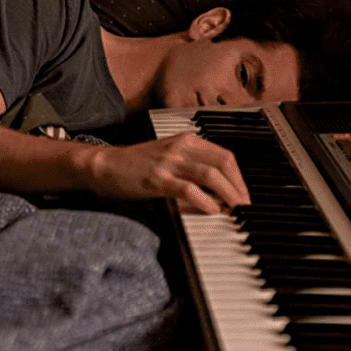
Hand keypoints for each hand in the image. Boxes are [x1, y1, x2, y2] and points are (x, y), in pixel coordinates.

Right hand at [84, 133, 249, 213]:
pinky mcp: (157, 179)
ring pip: (211, 175)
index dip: (240, 177)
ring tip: (235, 210)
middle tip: (245, 206)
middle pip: (224, 163)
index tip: (244, 195)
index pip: (225, 155)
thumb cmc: (135, 165)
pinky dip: (205, 201)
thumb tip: (219, 188)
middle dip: (239, 186)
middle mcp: (181, 147)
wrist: (105, 165)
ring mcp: (168, 162)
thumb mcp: (169, 157)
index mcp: (186, 140)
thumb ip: (192, 166)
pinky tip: (212, 210)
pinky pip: (188, 189)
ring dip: (229, 194)